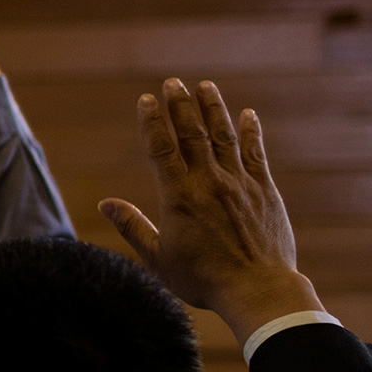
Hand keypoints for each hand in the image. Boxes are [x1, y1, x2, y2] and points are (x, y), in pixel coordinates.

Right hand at [100, 78, 322, 339]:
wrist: (257, 289)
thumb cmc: (203, 279)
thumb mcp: (158, 257)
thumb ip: (133, 226)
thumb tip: (106, 203)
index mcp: (179, 197)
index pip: (161, 149)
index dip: (152, 122)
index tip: (146, 99)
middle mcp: (209, 182)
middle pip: (192, 134)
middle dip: (181, 105)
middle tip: (173, 82)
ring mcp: (239, 183)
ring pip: (224, 137)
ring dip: (214, 109)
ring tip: (205, 86)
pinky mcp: (264, 191)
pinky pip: (255, 154)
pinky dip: (250, 132)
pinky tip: (247, 115)